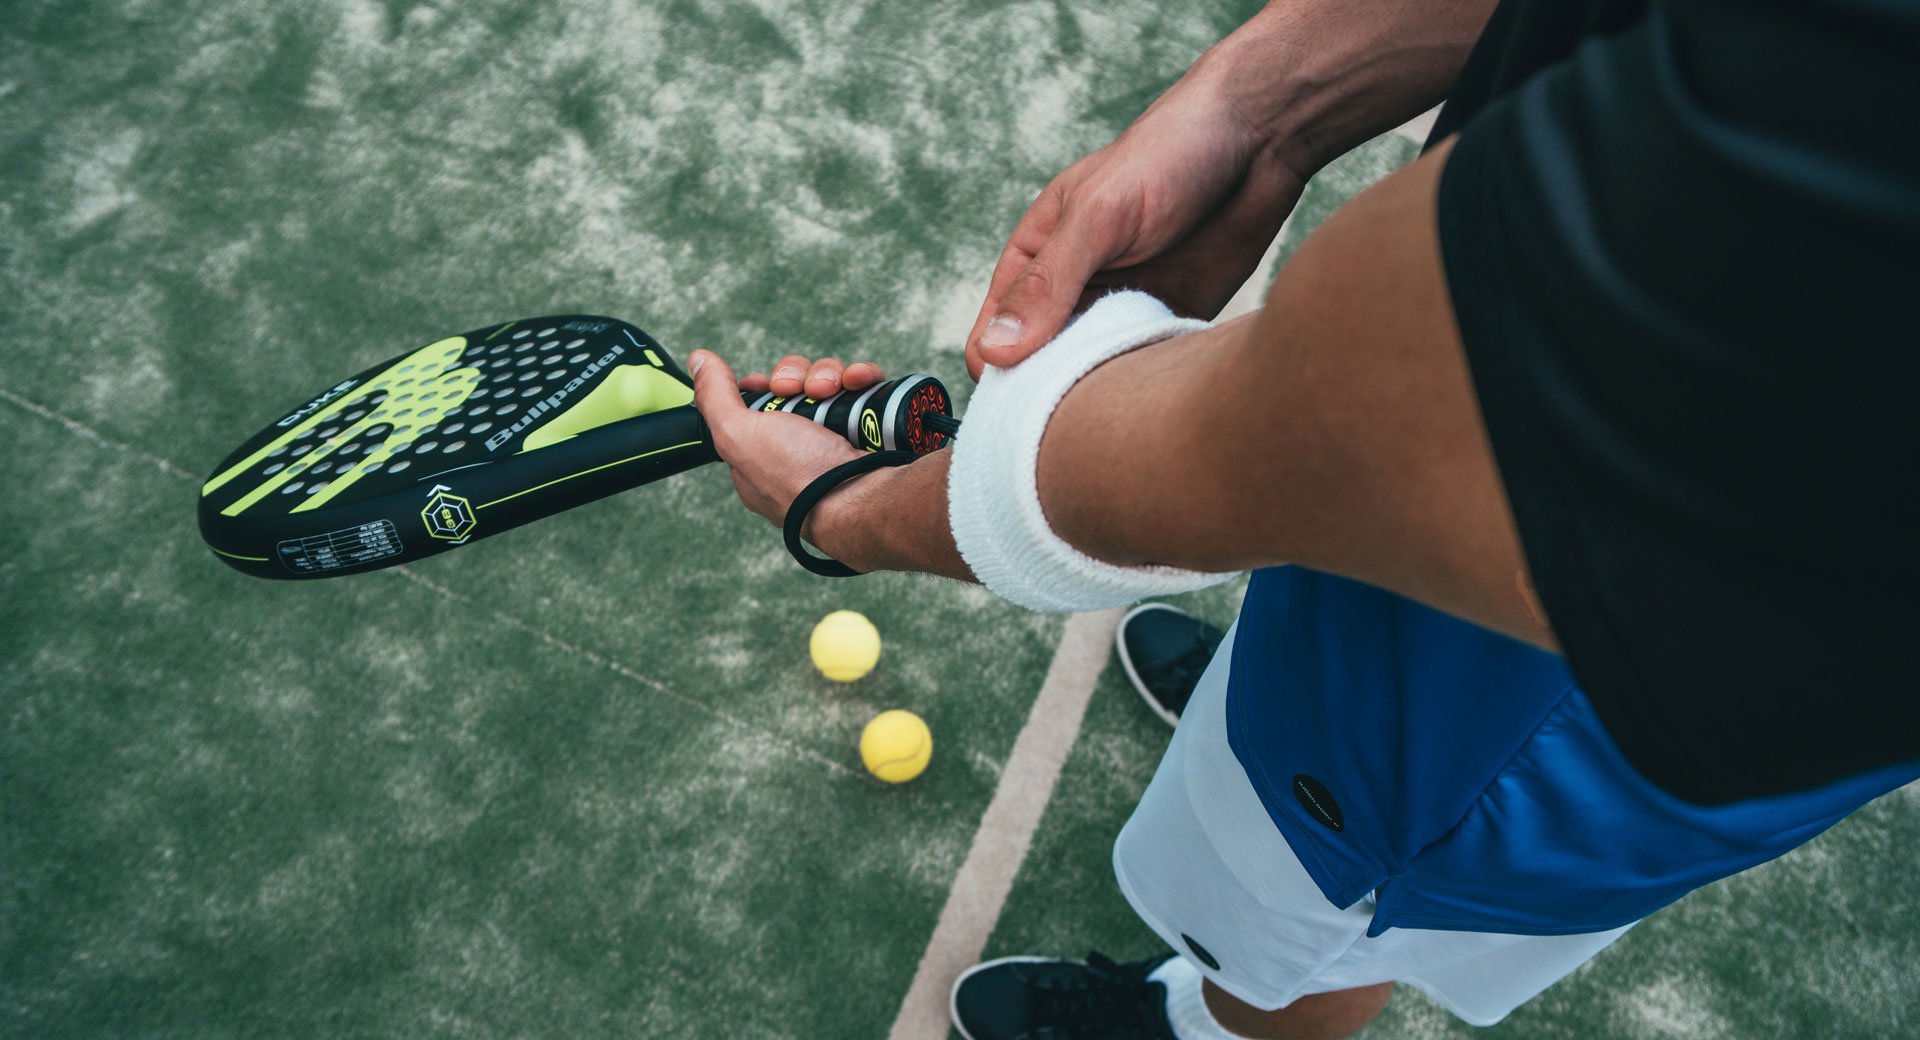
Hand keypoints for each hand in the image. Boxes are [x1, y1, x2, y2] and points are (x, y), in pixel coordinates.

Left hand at [688, 349, 885, 532]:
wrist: (859, 497)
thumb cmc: (795, 477)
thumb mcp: (737, 435)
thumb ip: (714, 396)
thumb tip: (698, 358)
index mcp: (759, 457)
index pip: (755, 408)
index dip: (761, 388)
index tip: (768, 385)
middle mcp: (796, 450)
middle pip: (792, 388)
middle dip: (796, 378)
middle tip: (799, 391)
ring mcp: (833, 440)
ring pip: (826, 383)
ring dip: (828, 375)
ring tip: (831, 390)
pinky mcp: (867, 429)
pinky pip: (861, 389)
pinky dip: (859, 379)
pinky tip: (857, 383)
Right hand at [964, 66, 1307, 377]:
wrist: (1258, 140)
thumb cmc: (1166, 157)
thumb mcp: (1097, 216)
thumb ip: (1048, 284)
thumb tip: (996, 352)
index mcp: (1035, 261)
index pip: (991, 339)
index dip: (1000, 376)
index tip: (1027, 400)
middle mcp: (1072, 292)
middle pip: (1039, 370)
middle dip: (1052, 396)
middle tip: (1082, 407)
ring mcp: (1120, 310)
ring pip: (1091, 377)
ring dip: (1100, 394)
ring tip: (1124, 396)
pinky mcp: (1168, 322)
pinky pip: (1142, 370)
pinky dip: (1145, 383)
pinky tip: (1160, 382)